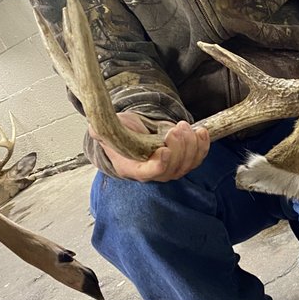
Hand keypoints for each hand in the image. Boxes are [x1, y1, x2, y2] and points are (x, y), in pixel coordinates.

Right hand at [91, 112, 209, 181]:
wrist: (133, 134)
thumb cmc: (120, 132)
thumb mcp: (106, 129)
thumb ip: (101, 130)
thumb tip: (95, 128)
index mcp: (133, 168)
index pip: (149, 173)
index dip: (159, 164)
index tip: (164, 150)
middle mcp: (153, 173)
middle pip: (173, 168)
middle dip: (178, 147)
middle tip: (175, 129)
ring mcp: (170, 169)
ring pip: (188, 163)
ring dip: (191, 144)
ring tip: (183, 126)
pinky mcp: (183, 161)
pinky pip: (198, 158)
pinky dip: (202, 145)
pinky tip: (201, 131)